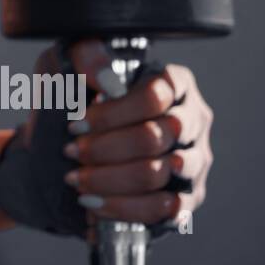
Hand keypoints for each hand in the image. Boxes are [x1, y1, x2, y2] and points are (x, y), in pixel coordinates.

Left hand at [59, 39, 213, 237]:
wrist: (70, 141)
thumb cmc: (77, 96)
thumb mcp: (70, 63)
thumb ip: (87, 55)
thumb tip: (108, 79)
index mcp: (174, 82)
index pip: (154, 96)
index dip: (112, 113)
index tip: (74, 123)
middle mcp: (193, 119)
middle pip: (154, 137)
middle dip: (104, 148)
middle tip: (70, 151)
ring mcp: (195, 159)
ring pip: (157, 174)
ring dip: (110, 179)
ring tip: (77, 179)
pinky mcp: (188, 195)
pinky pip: (164, 208)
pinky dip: (125, 208)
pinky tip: (96, 203)